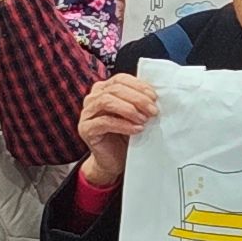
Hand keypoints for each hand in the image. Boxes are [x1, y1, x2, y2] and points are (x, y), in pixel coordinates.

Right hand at [76, 71, 159, 188]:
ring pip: (106, 101)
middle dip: (137, 98)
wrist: (114, 161)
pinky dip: (123, 124)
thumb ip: (139, 102)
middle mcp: (92, 99)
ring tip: (144, 119)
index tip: (154, 97)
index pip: (120, 79)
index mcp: (104, 90)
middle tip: (153, 110)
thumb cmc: (125, 136)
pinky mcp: (86, 129)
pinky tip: (136, 129)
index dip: (138, 86)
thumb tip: (155, 95)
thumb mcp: (134, 114)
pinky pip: (104, 122)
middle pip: (114, 89)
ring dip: (129, 109)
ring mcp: (87, 114)